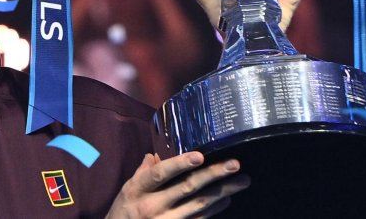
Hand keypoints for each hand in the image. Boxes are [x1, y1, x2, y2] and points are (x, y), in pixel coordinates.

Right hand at [106, 151, 248, 217]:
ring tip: (242, 181)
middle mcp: (153, 206)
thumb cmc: (123, 212)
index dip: (180, 164)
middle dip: (213, 175)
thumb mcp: (127, 190)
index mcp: (138, 189)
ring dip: (223, 192)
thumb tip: (156, 154)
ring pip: (199, 205)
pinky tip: (227, 200)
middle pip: (187, 188)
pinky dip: (215, 210)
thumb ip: (144, 171)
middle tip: (235, 164)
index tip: (200, 155)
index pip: (160, 174)